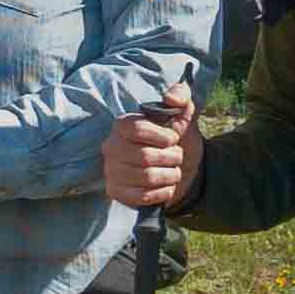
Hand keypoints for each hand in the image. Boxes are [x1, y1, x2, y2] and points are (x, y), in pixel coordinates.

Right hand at [105, 89, 201, 209]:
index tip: (173, 139)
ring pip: (147, 177)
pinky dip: (163, 192)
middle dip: (171, 158)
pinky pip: (143, 197)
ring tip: (174, 171)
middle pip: (145, 156)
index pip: (138, 129)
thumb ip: (181, 96)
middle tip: (176, 157)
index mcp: (122, 125)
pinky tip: (166, 186)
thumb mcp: (183, 114)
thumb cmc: (175, 139)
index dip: (162, 136)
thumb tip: (171, 98)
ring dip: (170, 176)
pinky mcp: (115, 191)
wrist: (179, 168)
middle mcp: (111, 147)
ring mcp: (111, 170)